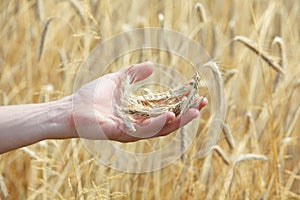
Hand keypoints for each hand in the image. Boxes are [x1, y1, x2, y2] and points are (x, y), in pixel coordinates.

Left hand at [72, 62, 207, 141]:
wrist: (69, 109)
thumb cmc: (90, 97)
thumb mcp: (116, 80)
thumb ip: (133, 74)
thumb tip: (152, 65)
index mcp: (139, 112)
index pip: (165, 107)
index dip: (181, 100)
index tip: (195, 91)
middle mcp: (138, 124)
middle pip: (168, 120)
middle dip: (186, 112)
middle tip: (203, 102)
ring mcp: (131, 131)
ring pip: (160, 128)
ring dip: (178, 120)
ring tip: (195, 111)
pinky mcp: (121, 133)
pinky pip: (142, 131)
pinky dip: (157, 124)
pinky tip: (169, 116)